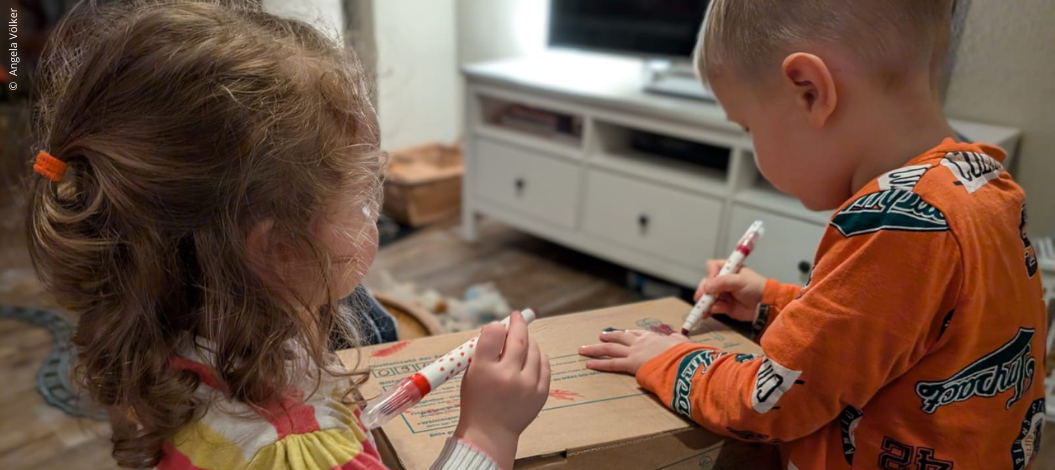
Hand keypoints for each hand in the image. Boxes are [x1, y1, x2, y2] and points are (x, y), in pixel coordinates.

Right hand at [455, 311, 550, 468]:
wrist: (490, 432)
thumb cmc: (477, 400)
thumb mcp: (472, 372)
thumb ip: (485, 349)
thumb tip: (501, 327)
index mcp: (484, 370)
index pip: (494, 335)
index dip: (501, 324)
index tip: (505, 320)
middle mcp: (507, 376)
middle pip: (518, 339)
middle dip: (519, 325)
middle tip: (517, 318)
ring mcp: (527, 386)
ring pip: (534, 350)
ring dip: (529, 341)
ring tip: (522, 340)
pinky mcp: (541, 393)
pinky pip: (544, 364)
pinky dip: (539, 356)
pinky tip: (533, 355)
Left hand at [578, 330, 688, 375]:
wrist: (682, 362)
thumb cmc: (686, 355)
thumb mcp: (685, 344)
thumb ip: (679, 340)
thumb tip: (678, 336)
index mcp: (655, 337)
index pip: (639, 334)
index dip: (629, 334)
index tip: (624, 333)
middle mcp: (642, 342)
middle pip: (621, 337)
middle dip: (609, 336)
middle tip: (600, 336)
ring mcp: (634, 352)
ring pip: (611, 348)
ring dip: (596, 348)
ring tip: (584, 349)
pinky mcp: (631, 364)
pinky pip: (612, 363)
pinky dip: (599, 363)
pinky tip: (588, 363)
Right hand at [694, 259, 765, 322]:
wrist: (766, 306)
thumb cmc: (755, 287)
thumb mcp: (739, 281)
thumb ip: (722, 282)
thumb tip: (706, 287)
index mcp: (728, 270)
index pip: (712, 267)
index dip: (709, 273)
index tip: (710, 280)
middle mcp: (723, 281)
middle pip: (706, 283)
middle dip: (703, 291)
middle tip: (700, 298)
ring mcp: (723, 294)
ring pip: (707, 297)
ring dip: (704, 303)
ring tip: (702, 310)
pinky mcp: (724, 306)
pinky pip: (712, 308)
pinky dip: (709, 311)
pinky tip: (707, 314)